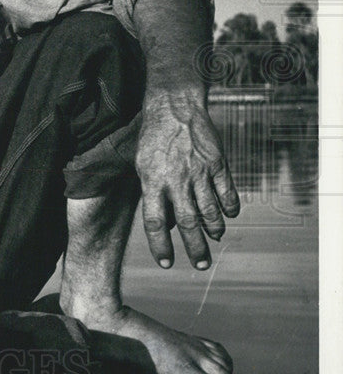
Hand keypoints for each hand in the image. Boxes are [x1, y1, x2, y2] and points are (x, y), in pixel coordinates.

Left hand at [135, 90, 239, 268]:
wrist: (174, 107)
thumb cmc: (153, 140)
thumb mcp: (142, 167)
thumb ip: (153, 195)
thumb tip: (165, 225)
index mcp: (152, 181)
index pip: (154, 222)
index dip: (160, 245)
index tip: (166, 263)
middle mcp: (176, 179)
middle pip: (187, 222)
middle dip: (194, 248)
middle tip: (201, 265)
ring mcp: (198, 171)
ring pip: (210, 211)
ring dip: (214, 230)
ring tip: (213, 240)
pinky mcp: (217, 163)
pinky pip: (227, 193)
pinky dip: (230, 208)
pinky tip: (228, 215)